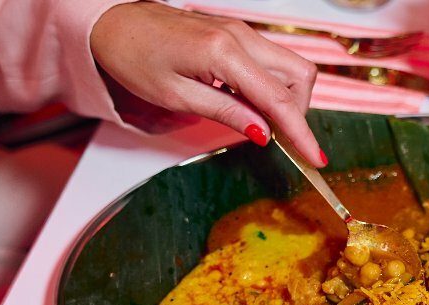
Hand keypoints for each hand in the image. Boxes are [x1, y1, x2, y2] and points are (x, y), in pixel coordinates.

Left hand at [89, 2, 323, 165]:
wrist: (113, 23)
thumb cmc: (134, 56)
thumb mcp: (176, 96)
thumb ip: (226, 113)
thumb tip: (263, 133)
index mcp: (223, 52)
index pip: (278, 99)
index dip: (301, 133)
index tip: (315, 158)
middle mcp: (240, 36)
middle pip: (299, 76)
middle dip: (296, 112)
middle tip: (275, 138)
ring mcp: (242, 31)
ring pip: (291, 67)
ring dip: (285, 99)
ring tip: (256, 120)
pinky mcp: (238, 34)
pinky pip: (272, 62)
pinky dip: (271, 87)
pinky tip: (247, 103)